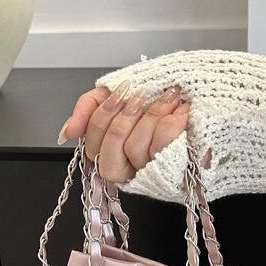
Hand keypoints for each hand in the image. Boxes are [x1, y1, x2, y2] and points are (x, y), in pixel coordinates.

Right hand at [57, 83, 189, 180]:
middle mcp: (129, 170)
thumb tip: (67, 132)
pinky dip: (170, 122)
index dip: (102, 119)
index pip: (92, 147)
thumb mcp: (116, 93)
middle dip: (124, 121)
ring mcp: (150, 173)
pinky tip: (179, 111)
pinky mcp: (174, 171)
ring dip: (151, 116)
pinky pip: (162, 149)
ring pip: (135, 151)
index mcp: (111, 152)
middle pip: (109, 157)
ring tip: (168, 98)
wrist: (198, 94)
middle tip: (139, 98)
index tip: (119, 94)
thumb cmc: (158, 94)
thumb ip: (88, 108)